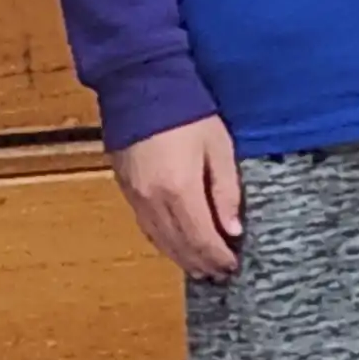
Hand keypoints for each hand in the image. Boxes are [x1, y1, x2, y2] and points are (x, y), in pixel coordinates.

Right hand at [112, 114, 243, 279]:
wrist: (141, 85)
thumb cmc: (188, 112)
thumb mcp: (219, 147)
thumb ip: (226, 191)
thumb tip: (232, 230)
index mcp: (180, 189)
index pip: (201, 239)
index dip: (218, 257)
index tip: (233, 266)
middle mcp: (154, 201)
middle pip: (180, 245)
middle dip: (202, 263)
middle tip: (220, 274)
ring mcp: (135, 197)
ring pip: (160, 240)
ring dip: (182, 257)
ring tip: (200, 269)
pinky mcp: (125, 190)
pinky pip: (146, 227)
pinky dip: (163, 242)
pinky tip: (175, 246)